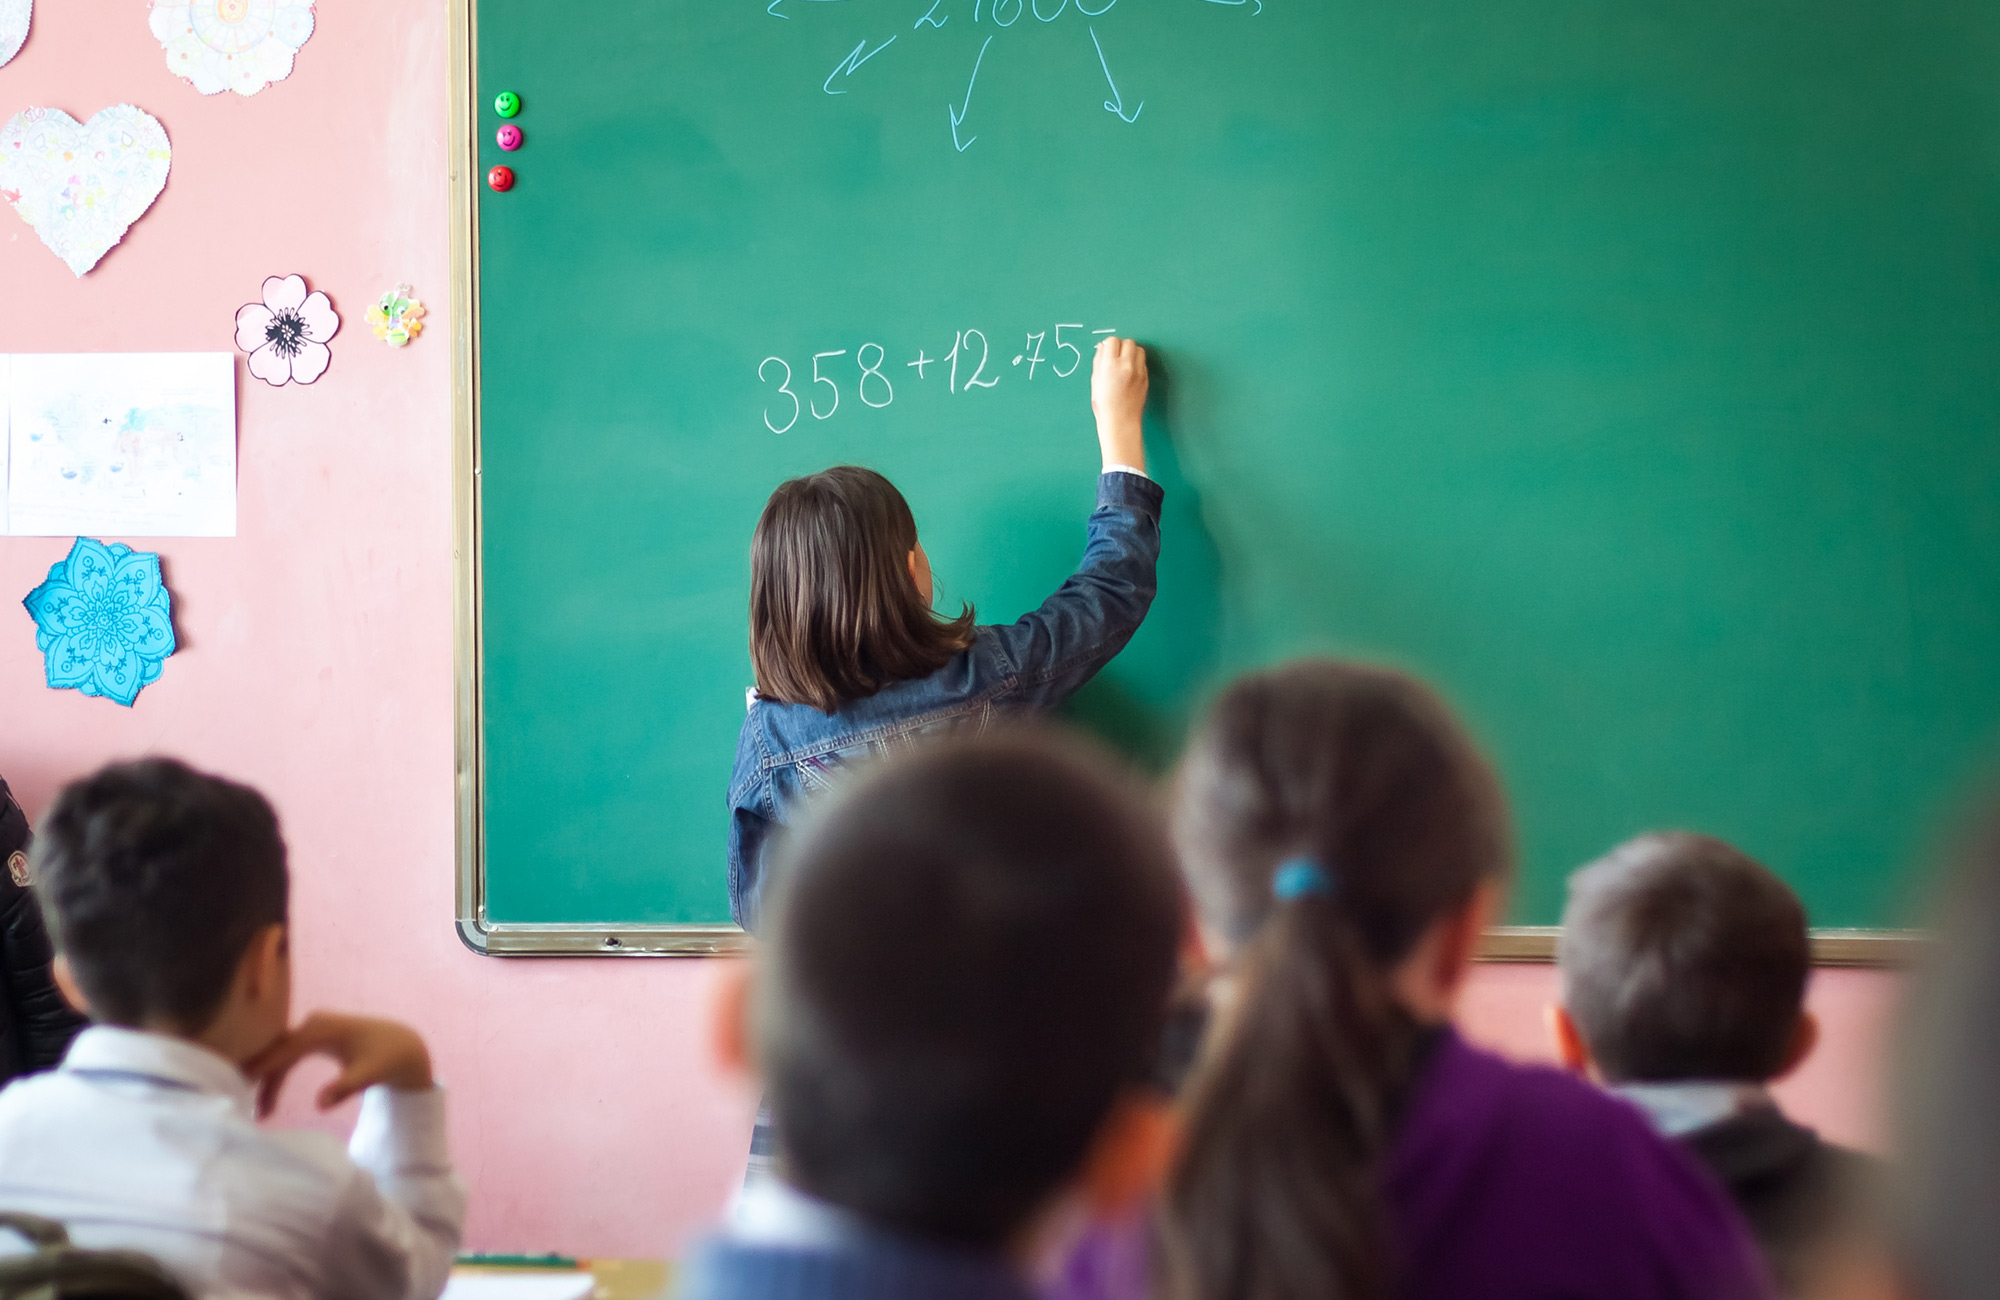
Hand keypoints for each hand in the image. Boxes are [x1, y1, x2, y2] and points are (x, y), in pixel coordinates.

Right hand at [242, 1011, 433, 1117]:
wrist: (403, 1046)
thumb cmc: (387, 1059)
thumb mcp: (370, 1075)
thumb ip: (346, 1087)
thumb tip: (321, 1104)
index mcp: (323, 1029)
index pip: (284, 1049)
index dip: (261, 1067)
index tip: (239, 1085)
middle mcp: (314, 1023)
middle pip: (275, 1050)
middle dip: (256, 1076)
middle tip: (241, 1106)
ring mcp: (312, 1029)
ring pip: (278, 1055)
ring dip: (267, 1081)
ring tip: (261, 1114)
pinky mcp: (313, 1038)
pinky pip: (286, 1056)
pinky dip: (277, 1076)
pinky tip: (270, 1101)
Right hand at [1091, 336, 1148, 473]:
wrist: (1120, 421)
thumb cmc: (1104, 404)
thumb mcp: (1095, 380)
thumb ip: (1099, 361)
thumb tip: (1103, 347)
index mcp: (1110, 365)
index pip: (1112, 341)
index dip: (1109, 345)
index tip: (1107, 351)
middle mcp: (1126, 365)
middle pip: (1128, 342)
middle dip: (1121, 346)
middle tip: (1116, 356)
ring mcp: (1138, 371)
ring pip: (1138, 349)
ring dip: (1131, 352)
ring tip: (1125, 362)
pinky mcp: (1145, 378)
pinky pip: (1142, 362)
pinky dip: (1137, 363)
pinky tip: (1130, 372)